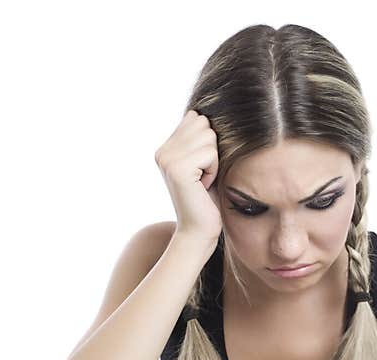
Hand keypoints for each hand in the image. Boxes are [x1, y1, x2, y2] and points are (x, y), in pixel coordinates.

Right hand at [154, 109, 222, 242]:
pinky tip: (204, 186)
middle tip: (205, 176)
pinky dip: (214, 169)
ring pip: (209, 136)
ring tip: (204, 181)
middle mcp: (162, 151)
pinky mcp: (177, 169)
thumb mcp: (205, 164)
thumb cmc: (209, 199)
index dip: (209, 142)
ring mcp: (167, 159)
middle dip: (213, 149)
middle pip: (204, 123)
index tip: (203, 168)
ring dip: (215, 160)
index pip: (196, 118)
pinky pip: (210, 153)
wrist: (199, 231)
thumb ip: (201, 139)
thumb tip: (207, 111)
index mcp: (166, 148)